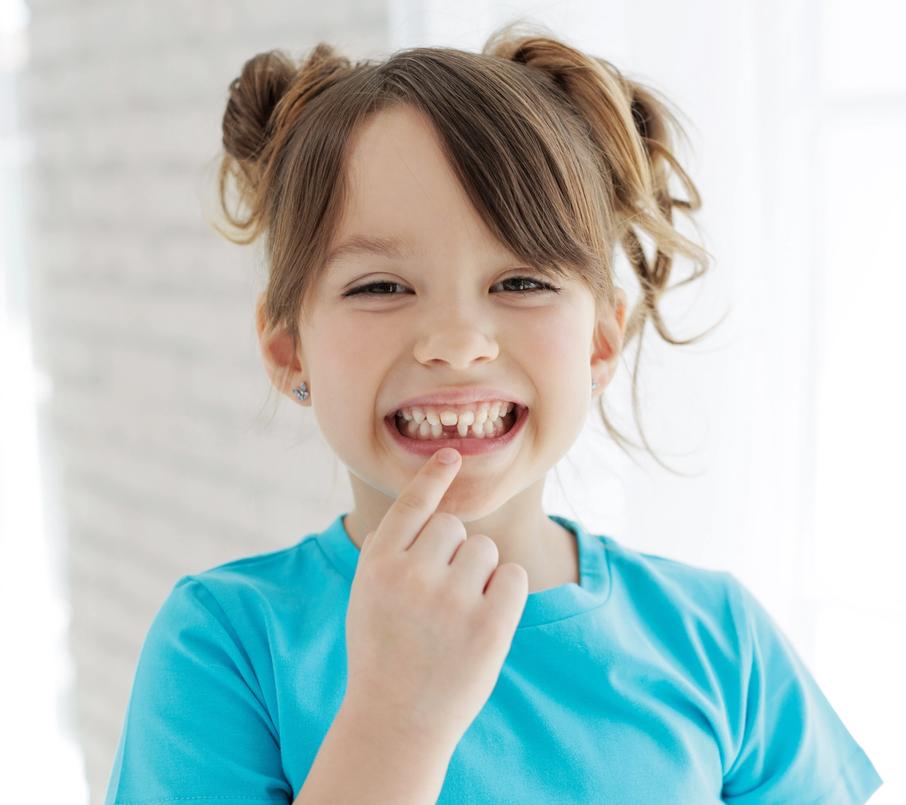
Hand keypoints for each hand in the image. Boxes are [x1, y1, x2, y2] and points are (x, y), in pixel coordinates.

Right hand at [342, 448, 528, 750]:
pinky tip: (484, 621)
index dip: (433, 477)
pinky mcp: (489, 626)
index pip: (412, 505)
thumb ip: (388, 554)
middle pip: (454, 527)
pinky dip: (504, 592)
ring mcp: (451, 600)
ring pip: (484, 549)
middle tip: (438, 599)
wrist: (396, 722)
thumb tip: (425, 510)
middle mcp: (411, 575)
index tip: (452, 455)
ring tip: (456, 616)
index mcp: (377, 565)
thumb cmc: (383, 653)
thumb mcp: (367, 597)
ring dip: (479, 574)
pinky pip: (512, 576)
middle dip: (454, 553)